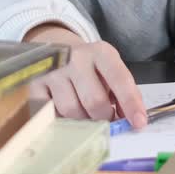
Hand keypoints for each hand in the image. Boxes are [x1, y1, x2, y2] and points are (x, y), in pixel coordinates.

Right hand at [23, 23, 146, 127]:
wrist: (58, 50)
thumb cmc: (91, 67)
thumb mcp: (110, 70)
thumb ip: (122, 93)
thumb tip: (130, 120)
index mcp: (101, 52)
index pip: (120, 79)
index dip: (131, 103)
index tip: (139, 123)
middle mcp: (76, 58)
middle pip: (94, 101)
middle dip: (105, 118)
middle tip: (106, 119)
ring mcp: (53, 71)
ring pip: (72, 111)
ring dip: (83, 120)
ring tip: (85, 113)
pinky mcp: (35, 85)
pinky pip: (51, 114)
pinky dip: (62, 120)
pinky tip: (66, 113)